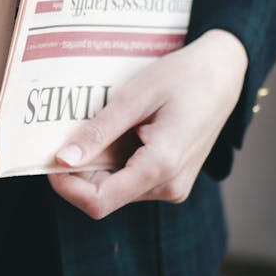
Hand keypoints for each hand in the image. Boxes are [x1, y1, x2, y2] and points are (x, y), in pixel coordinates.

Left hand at [48, 29, 247, 218]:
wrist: (225, 73)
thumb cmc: (184, 77)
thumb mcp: (136, 96)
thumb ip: (100, 131)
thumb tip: (64, 159)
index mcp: (161, 166)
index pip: (99, 202)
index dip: (67, 187)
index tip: (50, 160)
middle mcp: (169, 186)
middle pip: (106, 196)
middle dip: (81, 173)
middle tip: (70, 135)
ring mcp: (174, 186)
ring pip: (118, 190)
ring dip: (99, 166)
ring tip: (103, 126)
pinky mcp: (174, 180)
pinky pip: (133, 181)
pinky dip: (116, 163)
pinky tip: (121, 132)